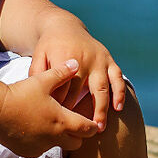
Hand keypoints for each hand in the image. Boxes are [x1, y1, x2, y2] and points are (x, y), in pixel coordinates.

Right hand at [0, 60, 103, 157]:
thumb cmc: (21, 93)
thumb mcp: (43, 80)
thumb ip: (62, 72)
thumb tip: (76, 63)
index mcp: (62, 121)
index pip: (87, 129)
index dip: (92, 126)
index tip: (93, 123)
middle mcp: (54, 138)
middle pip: (76, 143)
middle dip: (78, 135)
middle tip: (73, 124)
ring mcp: (40, 147)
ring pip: (58, 147)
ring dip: (59, 138)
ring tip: (51, 124)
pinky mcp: (28, 152)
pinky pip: (41, 149)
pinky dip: (42, 142)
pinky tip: (35, 129)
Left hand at [30, 11, 126, 127]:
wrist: (64, 27)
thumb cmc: (49, 47)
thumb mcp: (38, 56)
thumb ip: (38, 74)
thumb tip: (38, 95)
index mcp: (66, 58)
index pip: (64, 88)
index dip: (62, 107)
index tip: (60, 123)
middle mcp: (85, 59)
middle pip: (83, 90)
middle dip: (81, 112)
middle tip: (80, 131)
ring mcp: (99, 59)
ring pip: (103, 86)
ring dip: (102, 107)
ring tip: (100, 127)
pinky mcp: (109, 59)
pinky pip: (117, 77)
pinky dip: (119, 92)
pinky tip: (118, 108)